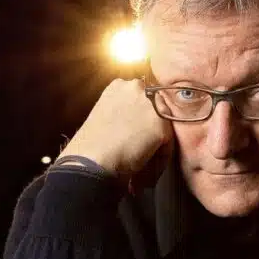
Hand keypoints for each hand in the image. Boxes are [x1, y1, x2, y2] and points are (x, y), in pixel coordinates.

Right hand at [59, 78, 173, 186]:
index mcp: (119, 86)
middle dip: (152, 132)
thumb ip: (124, 113)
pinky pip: (168, 145)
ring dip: (156, 147)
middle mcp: (136, 88)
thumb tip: (137, 124)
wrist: (90, 160)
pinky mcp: (160, 123)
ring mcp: (150, 105)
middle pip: (157, 111)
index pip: (143, 101)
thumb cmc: (91, 146)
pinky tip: (146, 172)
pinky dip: (160, 160)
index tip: (137, 139)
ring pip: (164, 128)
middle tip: (142, 153)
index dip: (142, 123)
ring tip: (143, 166)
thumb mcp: (105, 116)